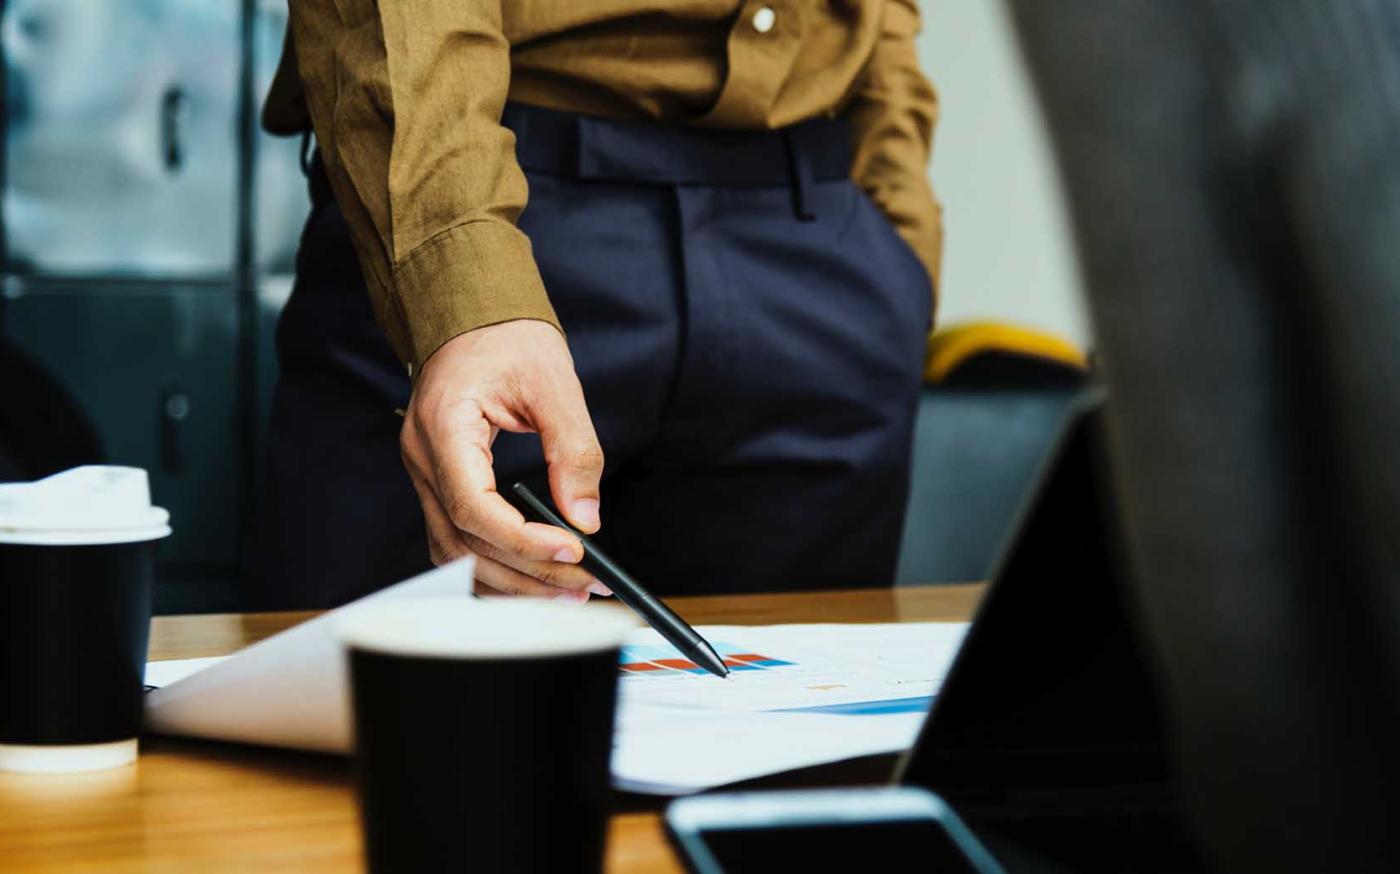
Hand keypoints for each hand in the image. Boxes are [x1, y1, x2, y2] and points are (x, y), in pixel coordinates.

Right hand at [400, 320, 609, 600]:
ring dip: (510, 581)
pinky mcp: (439, 484)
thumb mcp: (554, 383)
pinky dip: (493, 566)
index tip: (572, 552)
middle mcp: (424, 459)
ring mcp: (425, 475)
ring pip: (455, 553)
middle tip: (584, 586)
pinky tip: (531, 578)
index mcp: (444, 426)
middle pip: (465, 541)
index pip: (473, 506)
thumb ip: (573, 450)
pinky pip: (456, 541)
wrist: (471, 316)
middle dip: (527, 572)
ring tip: (565, 593)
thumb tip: (585, 518)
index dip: (522, 539)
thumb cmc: (506, 338)